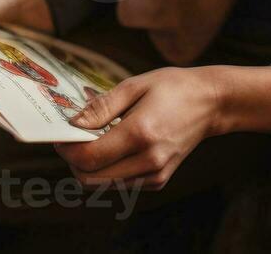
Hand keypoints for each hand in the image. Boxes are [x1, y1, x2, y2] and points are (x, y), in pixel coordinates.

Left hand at [54, 67, 221, 189]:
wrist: (210, 103)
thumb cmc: (172, 88)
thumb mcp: (134, 85)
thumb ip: (101, 107)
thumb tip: (73, 124)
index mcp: (141, 133)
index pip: (89, 157)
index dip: (67, 149)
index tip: (61, 134)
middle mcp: (149, 160)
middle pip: (91, 178)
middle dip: (74, 161)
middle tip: (73, 139)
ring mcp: (155, 174)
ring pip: (103, 185)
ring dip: (90, 167)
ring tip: (95, 141)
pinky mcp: (158, 180)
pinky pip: (120, 184)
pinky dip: (108, 170)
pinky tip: (114, 147)